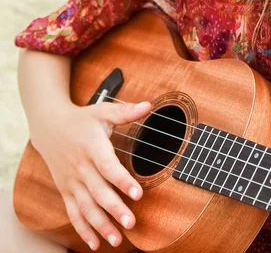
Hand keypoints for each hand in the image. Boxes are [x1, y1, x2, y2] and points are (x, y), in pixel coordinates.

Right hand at [31, 99, 151, 250]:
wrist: (49, 126)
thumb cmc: (82, 119)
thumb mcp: (103, 111)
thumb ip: (126, 112)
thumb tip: (149, 105)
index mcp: (92, 147)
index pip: (108, 166)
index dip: (122, 180)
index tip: (138, 193)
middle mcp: (81, 167)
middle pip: (98, 191)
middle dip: (115, 209)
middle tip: (131, 223)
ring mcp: (72, 182)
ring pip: (86, 207)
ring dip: (101, 225)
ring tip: (117, 240)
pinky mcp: (66, 191)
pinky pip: (73, 213)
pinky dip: (83, 230)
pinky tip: (95, 244)